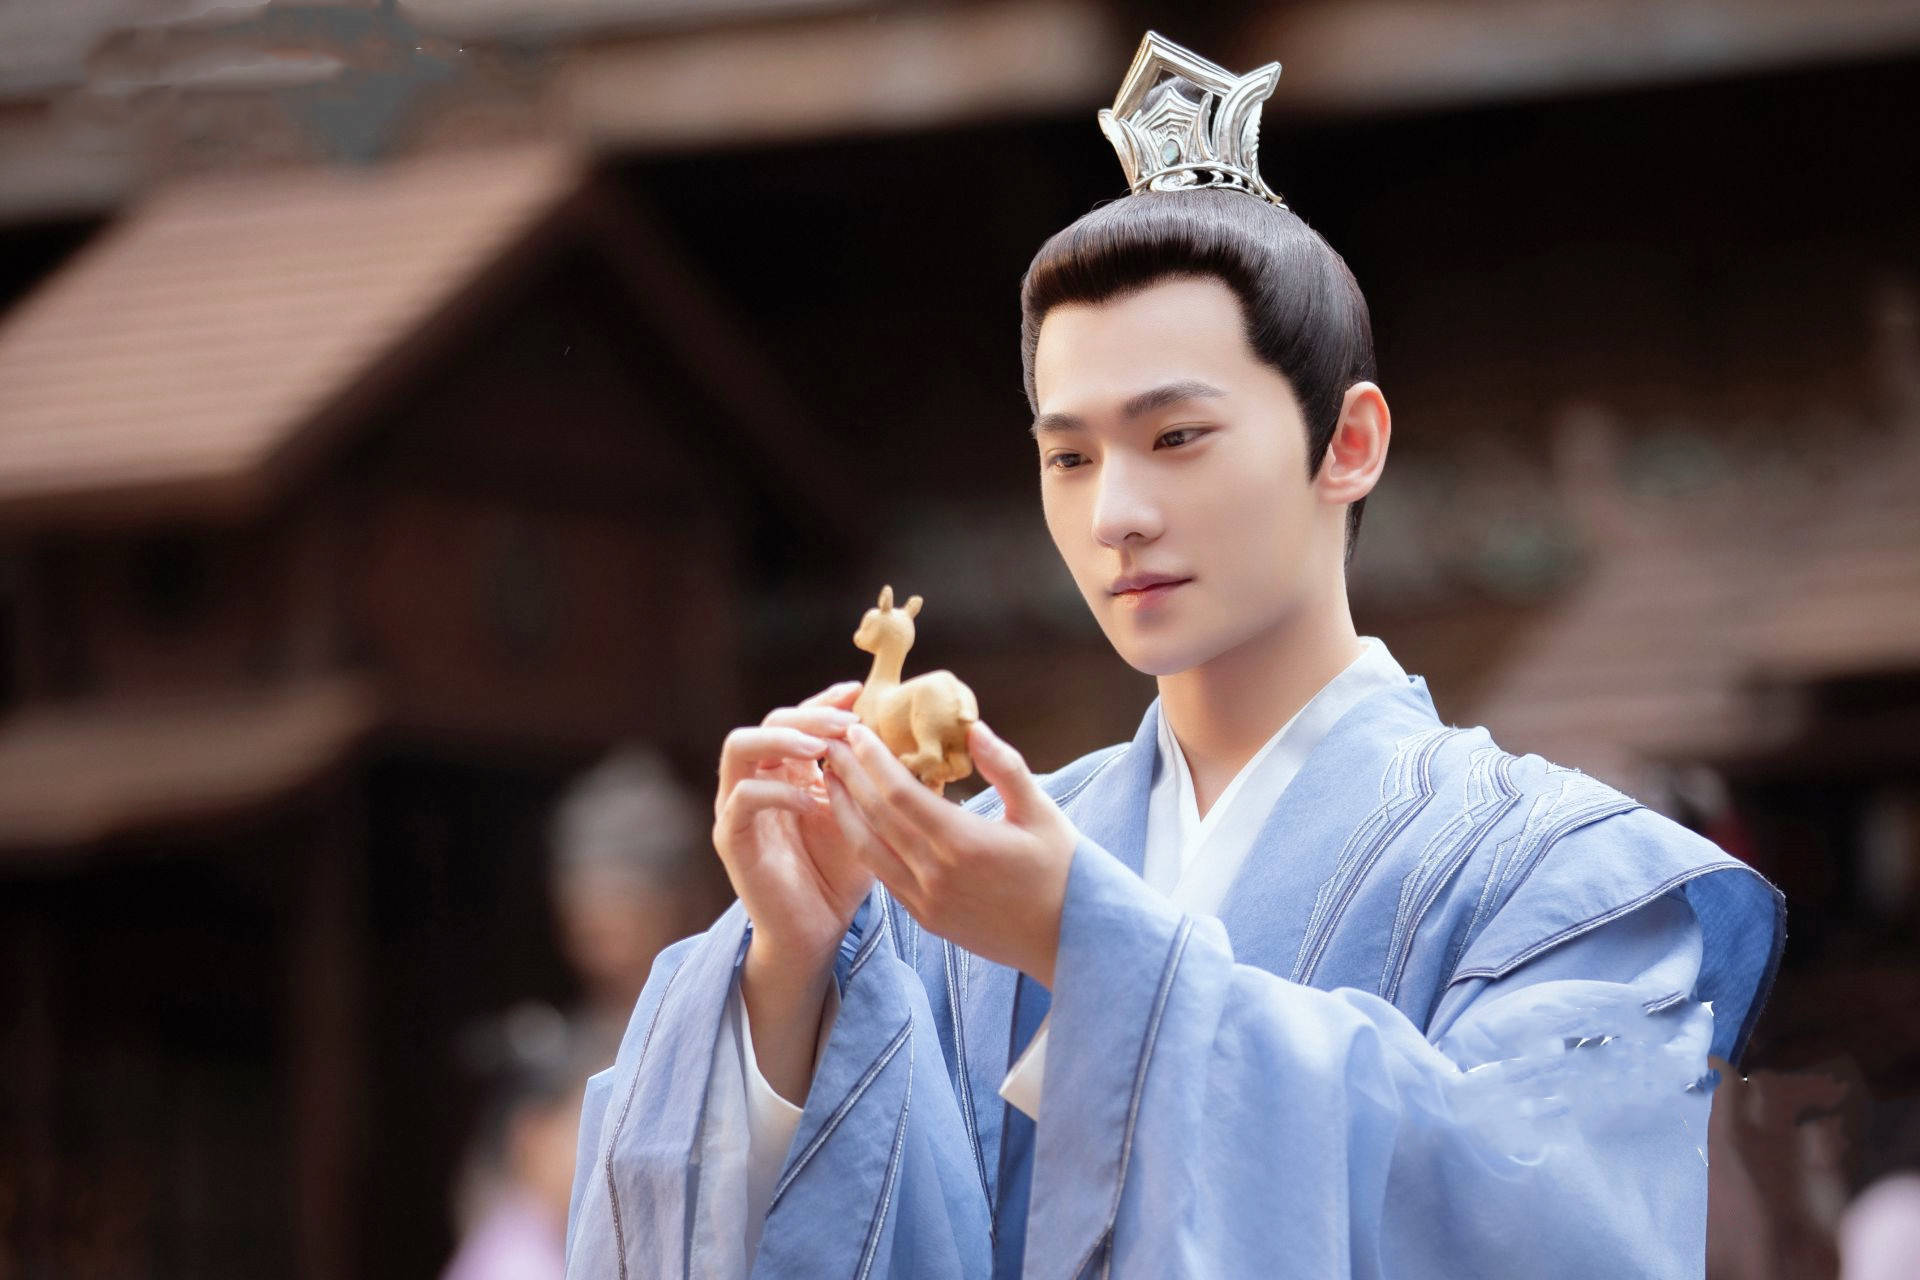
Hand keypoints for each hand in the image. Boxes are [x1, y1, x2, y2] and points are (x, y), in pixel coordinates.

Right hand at [712, 681, 874, 972]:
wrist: (818, 932)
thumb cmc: (844, 875)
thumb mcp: (869, 818)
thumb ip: (879, 781)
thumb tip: (920, 742)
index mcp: (789, 771)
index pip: (799, 717)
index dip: (826, 700)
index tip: (861, 693)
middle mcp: (759, 780)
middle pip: (770, 721)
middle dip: (809, 715)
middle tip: (845, 723)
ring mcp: (739, 807)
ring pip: (739, 746)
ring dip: (781, 739)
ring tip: (819, 748)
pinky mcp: (731, 838)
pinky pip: (742, 797)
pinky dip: (777, 792)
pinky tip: (814, 800)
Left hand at [823, 720, 1077, 986]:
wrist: (1069, 941)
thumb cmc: (1062, 871)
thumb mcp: (1041, 812)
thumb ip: (1006, 766)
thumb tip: (973, 727)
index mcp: (963, 843)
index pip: (899, 793)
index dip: (872, 760)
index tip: (856, 731)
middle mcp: (936, 874)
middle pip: (875, 817)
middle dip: (849, 777)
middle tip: (831, 744)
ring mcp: (926, 901)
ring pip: (868, 850)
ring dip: (845, 811)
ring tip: (830, 779)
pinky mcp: (926, 919)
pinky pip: (883, 876)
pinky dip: (864, 844)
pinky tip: (858, 822)